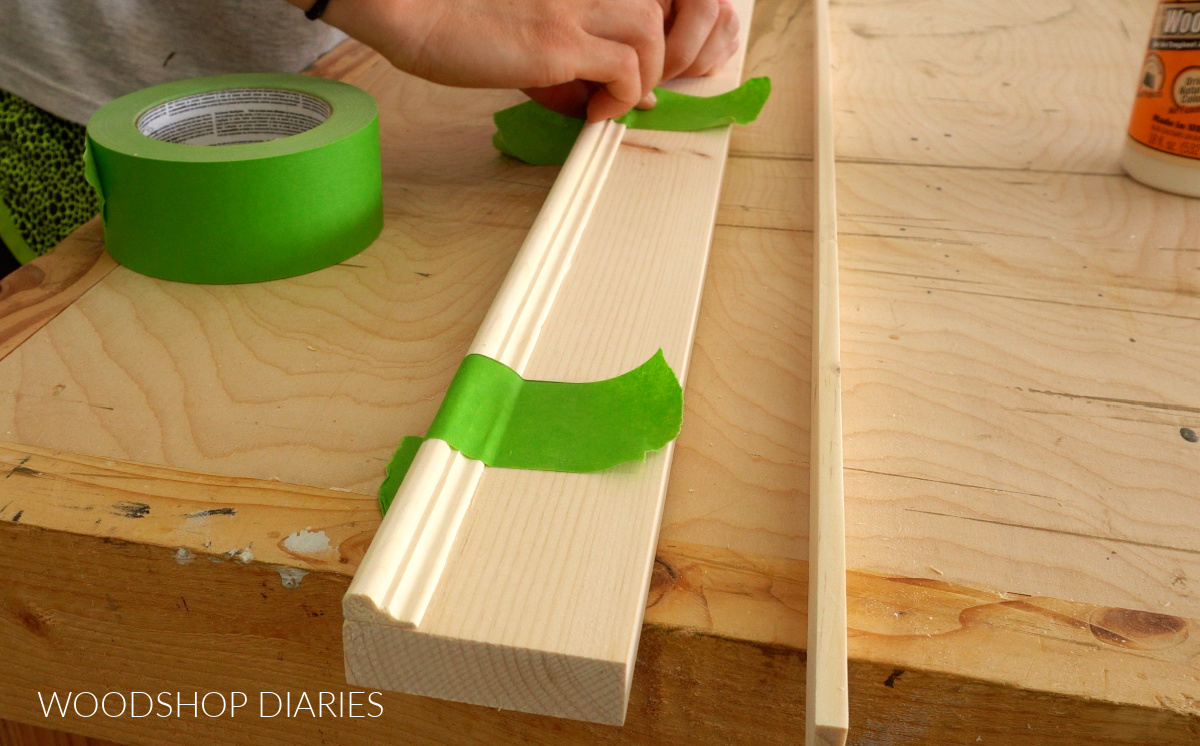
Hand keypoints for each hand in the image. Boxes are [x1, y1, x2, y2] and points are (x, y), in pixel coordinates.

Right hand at [308, 0, 668, 120]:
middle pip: (652, 11)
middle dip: (655, 55)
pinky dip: (623, 97)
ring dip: (645, 74)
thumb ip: (566, 55)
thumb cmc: (454, 23)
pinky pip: (625, 70)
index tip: (630, 77)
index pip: (633, 5)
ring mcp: (572, 11)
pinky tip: (596, 112)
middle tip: (629, 89)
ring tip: (614, 100)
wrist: (412, 12)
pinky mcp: (559, 44)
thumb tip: (605, 98)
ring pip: (650, 32)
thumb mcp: (523, 30)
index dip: (643, 43)